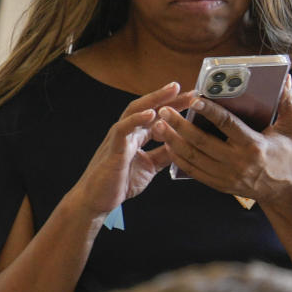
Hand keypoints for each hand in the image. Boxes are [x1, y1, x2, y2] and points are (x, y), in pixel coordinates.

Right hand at [70, 83, 195, 216]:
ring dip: (154, 99)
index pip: (158, 116)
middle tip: (191, 91)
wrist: (95, 201)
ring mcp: (119, 138)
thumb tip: (183, 145)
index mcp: (136, 136)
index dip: (175, 107)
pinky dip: (136, 120)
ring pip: (135, 111)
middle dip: (170, 98)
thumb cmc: (118, 183)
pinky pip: (123, 129)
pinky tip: (151, 113)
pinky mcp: (113, 149)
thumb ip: (163, 155)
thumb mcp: (149, 167)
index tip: (195, 100)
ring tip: (173, 91)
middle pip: (149, 107)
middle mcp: (128, 132)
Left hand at [153, 75, 291, 204]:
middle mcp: (238, 162)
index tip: (194, 98)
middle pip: (201, 142)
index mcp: (254, 145)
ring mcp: (226, 176)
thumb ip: (288, 102)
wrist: (284, 190)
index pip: (227, 125)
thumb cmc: (288, 154)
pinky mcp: (220, 184)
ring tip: (158, 125)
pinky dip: (179, 158)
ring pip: (193, 157)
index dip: (210, 111)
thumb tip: (287, 78)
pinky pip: (194, 171)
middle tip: (164, 110)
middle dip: (179, 125)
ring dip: (173, 141)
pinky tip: (168, 145)